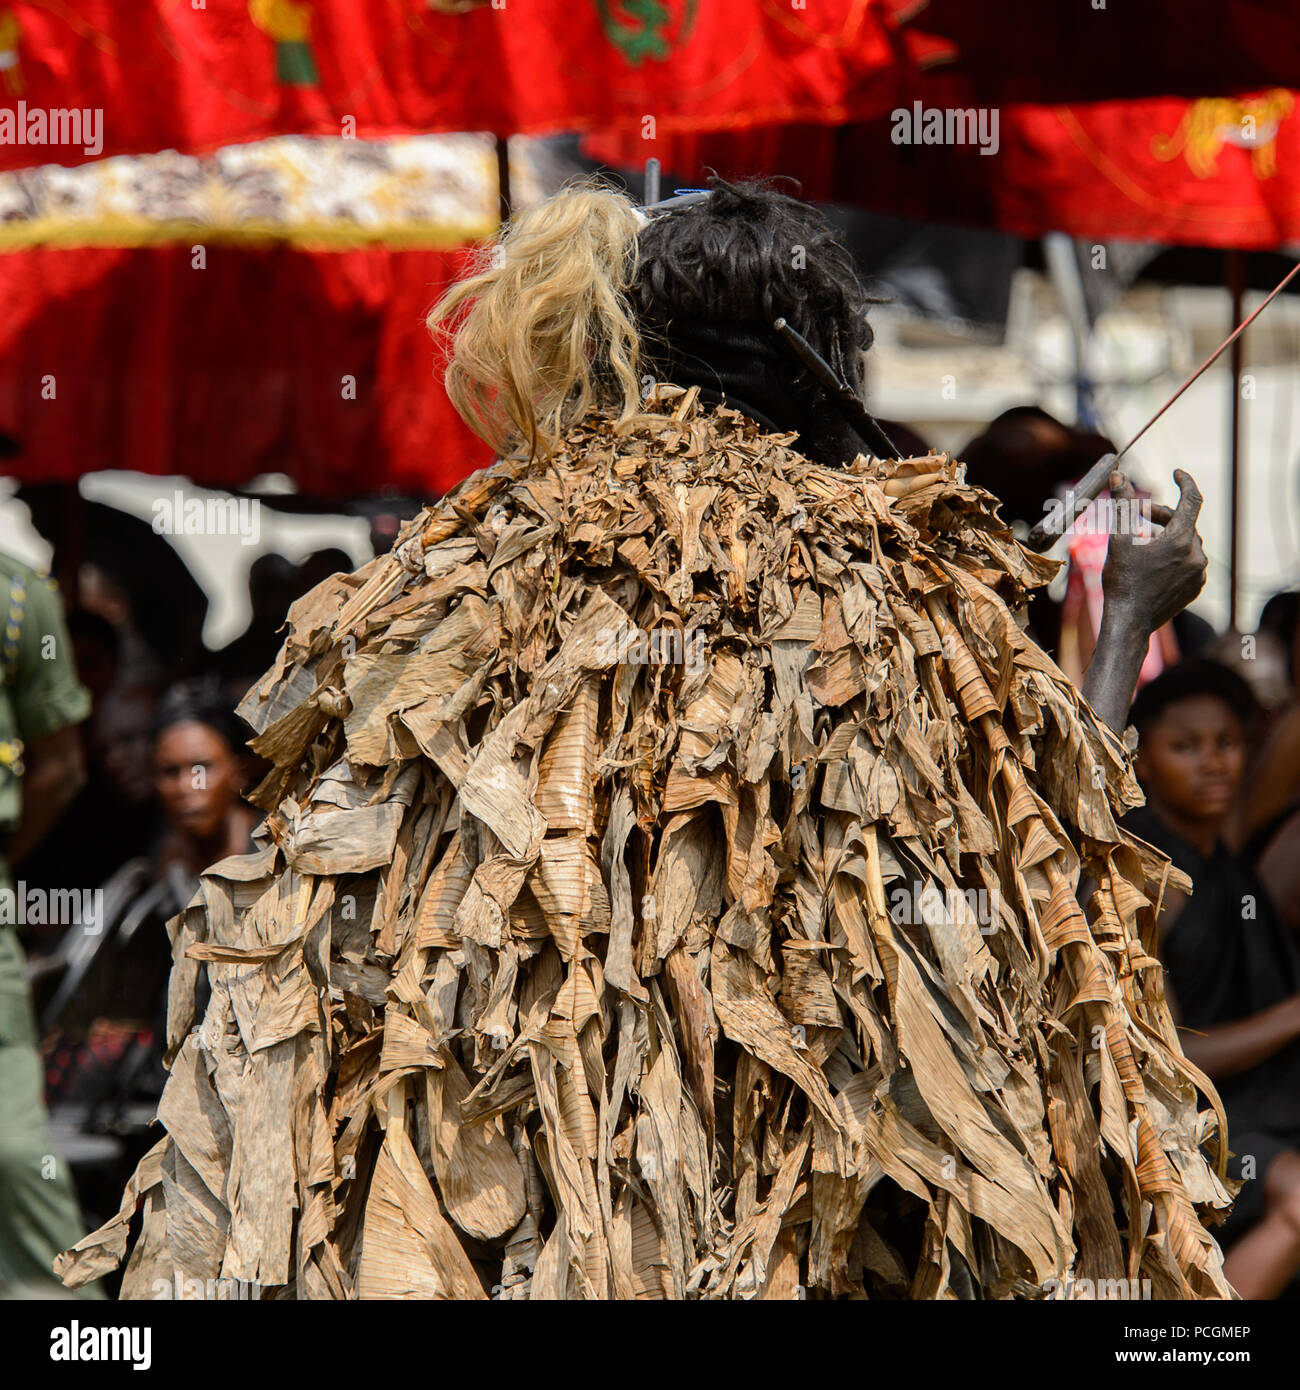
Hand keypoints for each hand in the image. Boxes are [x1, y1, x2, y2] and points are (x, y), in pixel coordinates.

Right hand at [1101, 469, 1206, 633]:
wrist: (1128, 623)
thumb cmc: (1120, 581)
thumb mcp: (1118, 539)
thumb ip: (1122, 504)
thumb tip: (1118, 475)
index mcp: (1180, 540)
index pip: (1191, 500)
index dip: (1185, 483)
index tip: (1177, 473)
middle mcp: (1196, 555)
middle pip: (1184, 522)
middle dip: (1163, 515)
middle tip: (1139, 515)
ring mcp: (1199, 573)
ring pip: (1187, 542)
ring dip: (1168, 536)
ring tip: (1143, 542)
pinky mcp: (1196, 587)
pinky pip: (1190, 561)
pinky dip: (1174, 555)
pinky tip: (1153, 562)